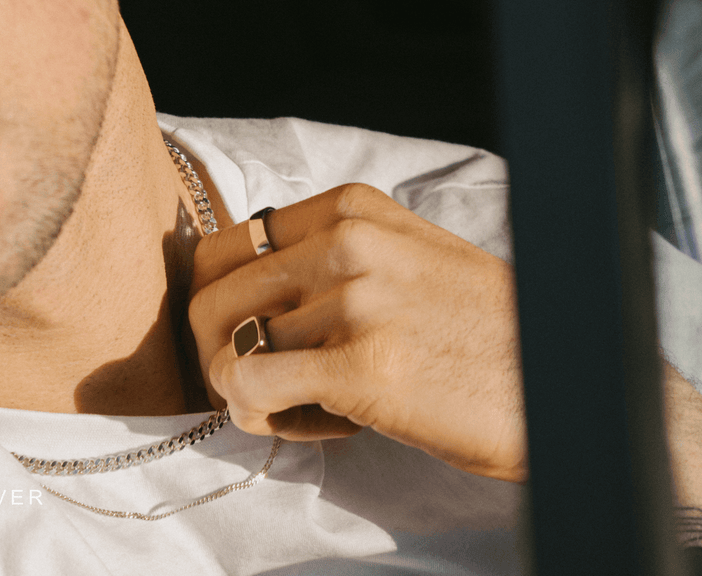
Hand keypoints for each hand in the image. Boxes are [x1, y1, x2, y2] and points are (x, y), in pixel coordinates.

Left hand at [188, 184, 527, 481]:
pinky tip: (316, 420)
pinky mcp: (364, 365)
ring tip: (311, 403)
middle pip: (209, 300)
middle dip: (217, 353)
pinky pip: (249, 387)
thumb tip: (234, 288)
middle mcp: (347, 242)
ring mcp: (357, 300)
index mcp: (350, 209)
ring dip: (252, 394)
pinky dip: (260, 414)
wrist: (560, 386)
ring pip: (226, 352)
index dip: (216, 305)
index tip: (245, 338)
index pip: (221, 249)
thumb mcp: (401, 259)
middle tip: (262, 384)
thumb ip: (323, 259)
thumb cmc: (475, 331)